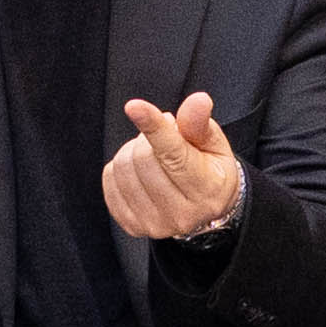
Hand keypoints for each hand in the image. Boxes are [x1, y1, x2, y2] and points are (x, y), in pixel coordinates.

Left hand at [101, 89, 246, 243]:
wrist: (207, 210)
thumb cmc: (210, 171)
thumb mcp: (215, 144)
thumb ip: (200, 123)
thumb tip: (198, 101)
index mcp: (206, 190)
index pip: (173, 154)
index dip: (153, 127)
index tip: (134, 106)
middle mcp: (180, 213)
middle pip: (143, 158)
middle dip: (148, 138)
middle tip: (165, 138)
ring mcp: (154, 223)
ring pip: (123, 168)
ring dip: (133, 151)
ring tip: (153, 154)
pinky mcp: (132, 225)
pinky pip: (110, 181)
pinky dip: (120, 168)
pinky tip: (139, 171)